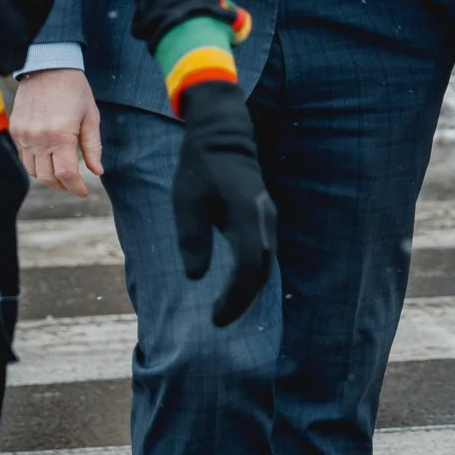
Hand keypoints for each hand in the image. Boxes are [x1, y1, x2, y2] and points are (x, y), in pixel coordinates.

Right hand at [10, 69, 103, 196]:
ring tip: (61, 176)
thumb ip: (92, 146)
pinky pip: (24, 157)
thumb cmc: (74, 90)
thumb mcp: (90, 116)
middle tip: (74, 185)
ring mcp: (24, 135)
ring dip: (48, 177)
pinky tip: (48, 160)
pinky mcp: (16, 130)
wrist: (47, 66)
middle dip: (63, 186)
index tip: (84, 192)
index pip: (66, 174)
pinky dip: (36, 164)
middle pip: (48, 177)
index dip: (76, 187)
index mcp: (61, 135)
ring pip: (33, 170)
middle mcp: (39, 139)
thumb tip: (97, 171)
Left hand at [171, 80, 275, 326]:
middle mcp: (264, 218)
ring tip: (225, 310)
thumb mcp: (186, 199)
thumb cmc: (201, 164)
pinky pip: (263, 253)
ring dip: (248, 290)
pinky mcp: (264, 217)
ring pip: (265, 263)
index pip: (248, 265)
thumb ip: (192, 236)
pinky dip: (251, 275)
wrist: (223, 133)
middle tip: (220, 321)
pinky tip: (234, 287)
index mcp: (246, 213)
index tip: (215, 317)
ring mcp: (268, 217)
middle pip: (262, 270)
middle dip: (242, 300)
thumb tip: (196, 275)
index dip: (234, 296)